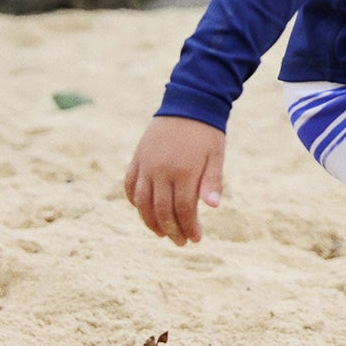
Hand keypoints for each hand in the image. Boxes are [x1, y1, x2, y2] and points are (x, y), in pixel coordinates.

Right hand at [123, 115, 225, 245]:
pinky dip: (135, 202)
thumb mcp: (216, 156)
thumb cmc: (207, 133)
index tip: (196, 238)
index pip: (183, 209)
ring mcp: (145, 165)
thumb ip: (212, 182)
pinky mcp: (137, 158)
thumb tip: (212, 207)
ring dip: (150, 221)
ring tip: (163, 233)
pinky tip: (144, 211)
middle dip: (172, 230)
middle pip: (161, 210)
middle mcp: (160, 170)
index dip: (188, 227)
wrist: (188, 103)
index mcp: (184, 170)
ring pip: (142, 202)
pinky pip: (130, 186)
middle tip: (181, 242)